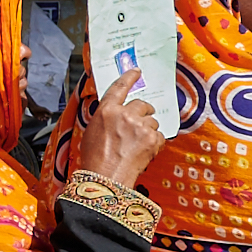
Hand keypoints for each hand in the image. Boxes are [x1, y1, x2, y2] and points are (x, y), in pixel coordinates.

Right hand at [76, 76, 167, 190]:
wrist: (105, 179)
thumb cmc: (94, 160)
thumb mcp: (92, 132)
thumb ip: (106, 119)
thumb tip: (116, 117)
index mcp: (106, 111)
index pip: (119, 87)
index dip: (129, 78)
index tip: (136, 71)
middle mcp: (124, 114)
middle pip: (142, 104)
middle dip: (144, 113)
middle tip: (140, 124)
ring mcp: (140, 126)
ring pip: (152, 121)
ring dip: (148, 130)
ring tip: (137, 145)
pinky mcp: (152, 139)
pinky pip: (160, 136)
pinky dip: (155, 143)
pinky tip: (145, 152)